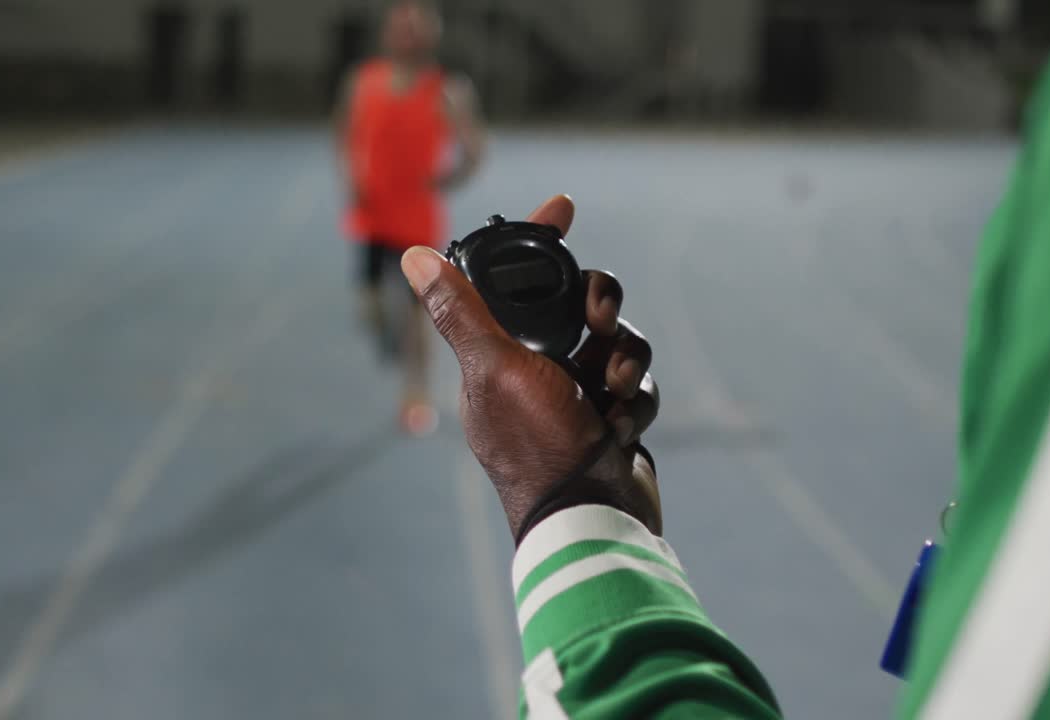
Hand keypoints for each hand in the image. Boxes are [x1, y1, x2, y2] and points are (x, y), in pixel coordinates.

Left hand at [400, 195, 661, 539]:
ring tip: (613, 392)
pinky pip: (637, 384)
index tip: (563, 207)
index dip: (542, 240)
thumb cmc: (538, 444)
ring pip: (617, 341)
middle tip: (600, 322)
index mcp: (500, 353)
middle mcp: (536, 369)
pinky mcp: (612, 417)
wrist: (593, 518)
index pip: (518, 279)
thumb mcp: (494, 369)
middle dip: (601, 307)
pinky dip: (635, 400)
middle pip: (581, 302)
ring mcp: (577, 394)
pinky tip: (621, 428)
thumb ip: (461, 311)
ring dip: (624, 360)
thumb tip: (413, 256)